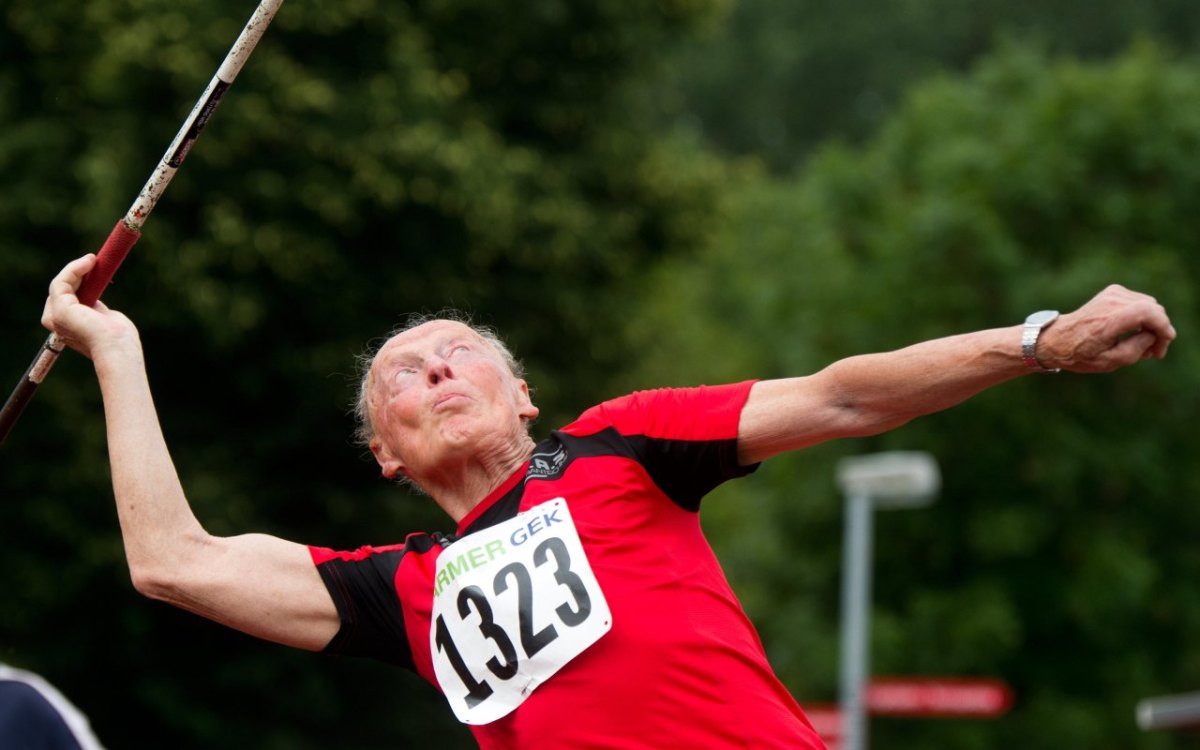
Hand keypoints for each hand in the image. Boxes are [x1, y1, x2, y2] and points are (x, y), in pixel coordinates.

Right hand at [41, 254, 140, 361]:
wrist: (118, 348)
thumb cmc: (119, 337)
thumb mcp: (104, 319)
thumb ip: (95, 310)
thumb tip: (95, 302)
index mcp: (69, 326)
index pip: (67, 299)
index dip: (78, 282)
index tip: (94, 269)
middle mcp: (58, 324)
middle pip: (61, 291)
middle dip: (76, 274)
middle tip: (94, 261)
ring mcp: (55, 317)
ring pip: (59, 285)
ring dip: (75, 268)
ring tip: (92, 259)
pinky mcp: (60, 309)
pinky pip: (61, 282)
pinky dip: (74, 269)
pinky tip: (89, 261)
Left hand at [1040, 284, 1175, 372]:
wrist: (1057, 339)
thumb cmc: (1080, 354)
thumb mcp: (1110, 361)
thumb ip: (1137, 348)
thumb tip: (1155, 334)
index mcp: (1108, 320)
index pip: (1147, 312)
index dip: (1163, 326)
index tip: (1163, 344)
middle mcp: (1111, 302)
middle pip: (1153, 309)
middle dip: (1159, 330)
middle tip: (1153, 352)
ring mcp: (1112, 293)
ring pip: (1150, 306)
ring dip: (1152, 325)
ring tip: (1143, 346)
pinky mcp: (1114, 291)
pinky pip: (1141, 303)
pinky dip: (1144, 317)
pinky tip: (1136, 334)